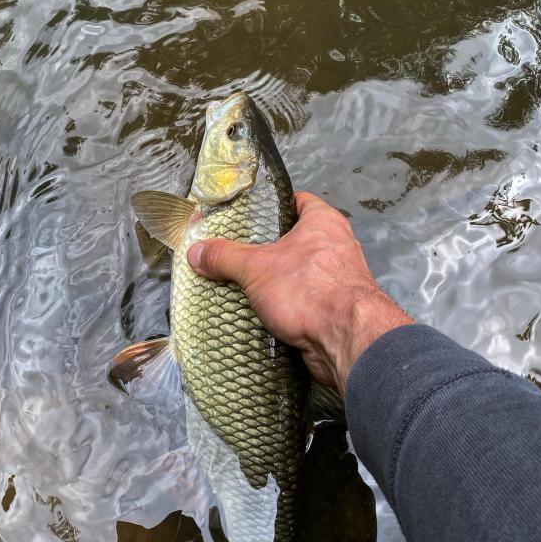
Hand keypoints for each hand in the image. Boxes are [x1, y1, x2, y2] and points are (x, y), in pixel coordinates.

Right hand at [187, 192, 412, 393]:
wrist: (346, 340)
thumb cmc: (307, 290)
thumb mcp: (256, 268)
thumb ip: (224, 257)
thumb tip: (195, 251)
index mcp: (323, 222)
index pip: (297, 202)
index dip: (272, 206)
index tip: (247, 216)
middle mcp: (336, 246)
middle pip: (295, 240)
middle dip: (267, 250)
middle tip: (236, 255)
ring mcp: (339, 279)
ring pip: (299, 273)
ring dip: (276, 281)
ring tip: (243, 285)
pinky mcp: (336, 310)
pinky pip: (304, 301)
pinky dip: (286, 306)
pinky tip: (262, 313)